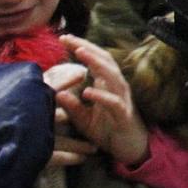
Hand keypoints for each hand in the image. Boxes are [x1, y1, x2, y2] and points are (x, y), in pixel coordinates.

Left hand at [52, 34, 151, 166]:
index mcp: (107, 84)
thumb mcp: (84, 119)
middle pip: (104, 60)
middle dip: (86, 47)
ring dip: (96, 63)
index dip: (82, 47)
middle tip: (68, 38)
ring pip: (111, 75)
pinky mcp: (124, 114)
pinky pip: (113, 102)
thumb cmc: (108, 131)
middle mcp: (117, 87)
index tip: (64, 38)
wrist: (130, 150)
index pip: (96, 59)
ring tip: (80, 53)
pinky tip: (87, 91)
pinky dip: (101, 95)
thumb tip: (56, 92)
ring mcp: (122, 99)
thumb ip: (72, 106)